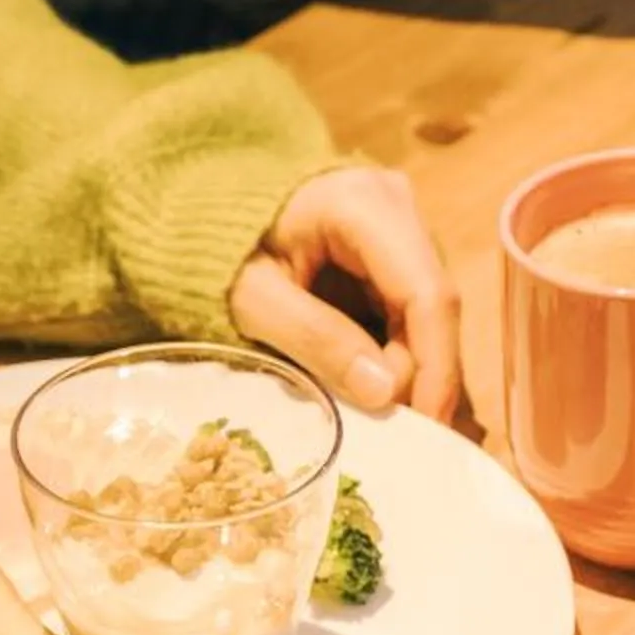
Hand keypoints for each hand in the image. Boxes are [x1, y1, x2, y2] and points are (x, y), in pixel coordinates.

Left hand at [231, 167, 461, 420]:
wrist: (197, 206)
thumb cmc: (213, 246)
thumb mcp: (252, 297)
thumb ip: (315, 338)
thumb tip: (385, 392)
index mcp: (365, 204)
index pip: (427, 293)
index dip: (437, 365)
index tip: (428, 427)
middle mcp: (398, 206)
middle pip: (433, 303)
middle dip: (421, 372)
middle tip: (395, 430)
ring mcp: (400, 224)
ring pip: (428, 309)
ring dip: (411, 365)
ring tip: (382, 414)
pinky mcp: (393, 248)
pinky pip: (409, 307)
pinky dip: (397, 350)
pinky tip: (376, 385)